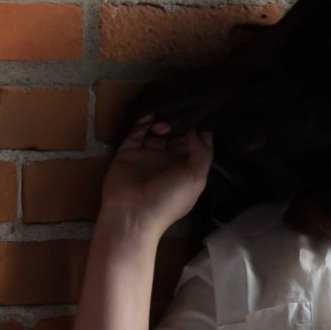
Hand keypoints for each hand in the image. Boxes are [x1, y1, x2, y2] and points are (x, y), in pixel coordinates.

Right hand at [100, 111, 213, 236]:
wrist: (134, 213)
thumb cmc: (169, 198)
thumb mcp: (196, 178)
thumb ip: (202, 152)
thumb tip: (196, 131)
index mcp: (186, 169)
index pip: (195, 145)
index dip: (198, 131)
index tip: (199, 116)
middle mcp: (167, 161)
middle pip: (176, 135)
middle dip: (179, 124)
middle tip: (179, 115)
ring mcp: (147, 156)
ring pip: (156, 132)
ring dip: (163, 123)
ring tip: (163, 126)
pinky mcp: (128, 153)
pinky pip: (136, 133)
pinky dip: (143, 123)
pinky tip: (150, 117)